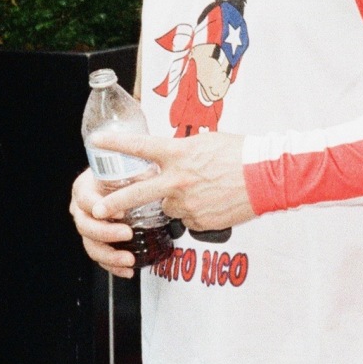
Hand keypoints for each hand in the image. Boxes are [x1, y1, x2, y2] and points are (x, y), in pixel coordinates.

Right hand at [70, 166, 137, 276]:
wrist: (125, 181)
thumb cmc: (125, 171)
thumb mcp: (129, 166)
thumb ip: (134, 172)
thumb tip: (154, 177)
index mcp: (84, 188)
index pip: (85, 199)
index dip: (99, 207)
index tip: (120, 212)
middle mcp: (81, 209)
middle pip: (84, 225)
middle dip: (106, 233)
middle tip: (127, 233)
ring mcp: (88, 226)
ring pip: (90, 245)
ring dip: (109, 255)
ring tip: (129, 259)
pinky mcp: (96, 241)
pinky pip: (100, 257)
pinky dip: (113, 266)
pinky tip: (127, 270)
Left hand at [89, 130, 254, 233]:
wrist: (267, 177)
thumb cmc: (241, 154)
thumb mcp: (206, 143)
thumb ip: (182, 151)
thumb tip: (171, 156)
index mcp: (178, 154)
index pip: (140, 147)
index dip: (115, 144)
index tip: (96, 143)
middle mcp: (177, 180)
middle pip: (137, 194)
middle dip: (114, 203)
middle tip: (99, 209)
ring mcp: (187, 203)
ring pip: (169, 207)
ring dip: (177, 201)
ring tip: (203, 189)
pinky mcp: (199, 221)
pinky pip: (189, 219)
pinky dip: (196, 212)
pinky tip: (213, 201)